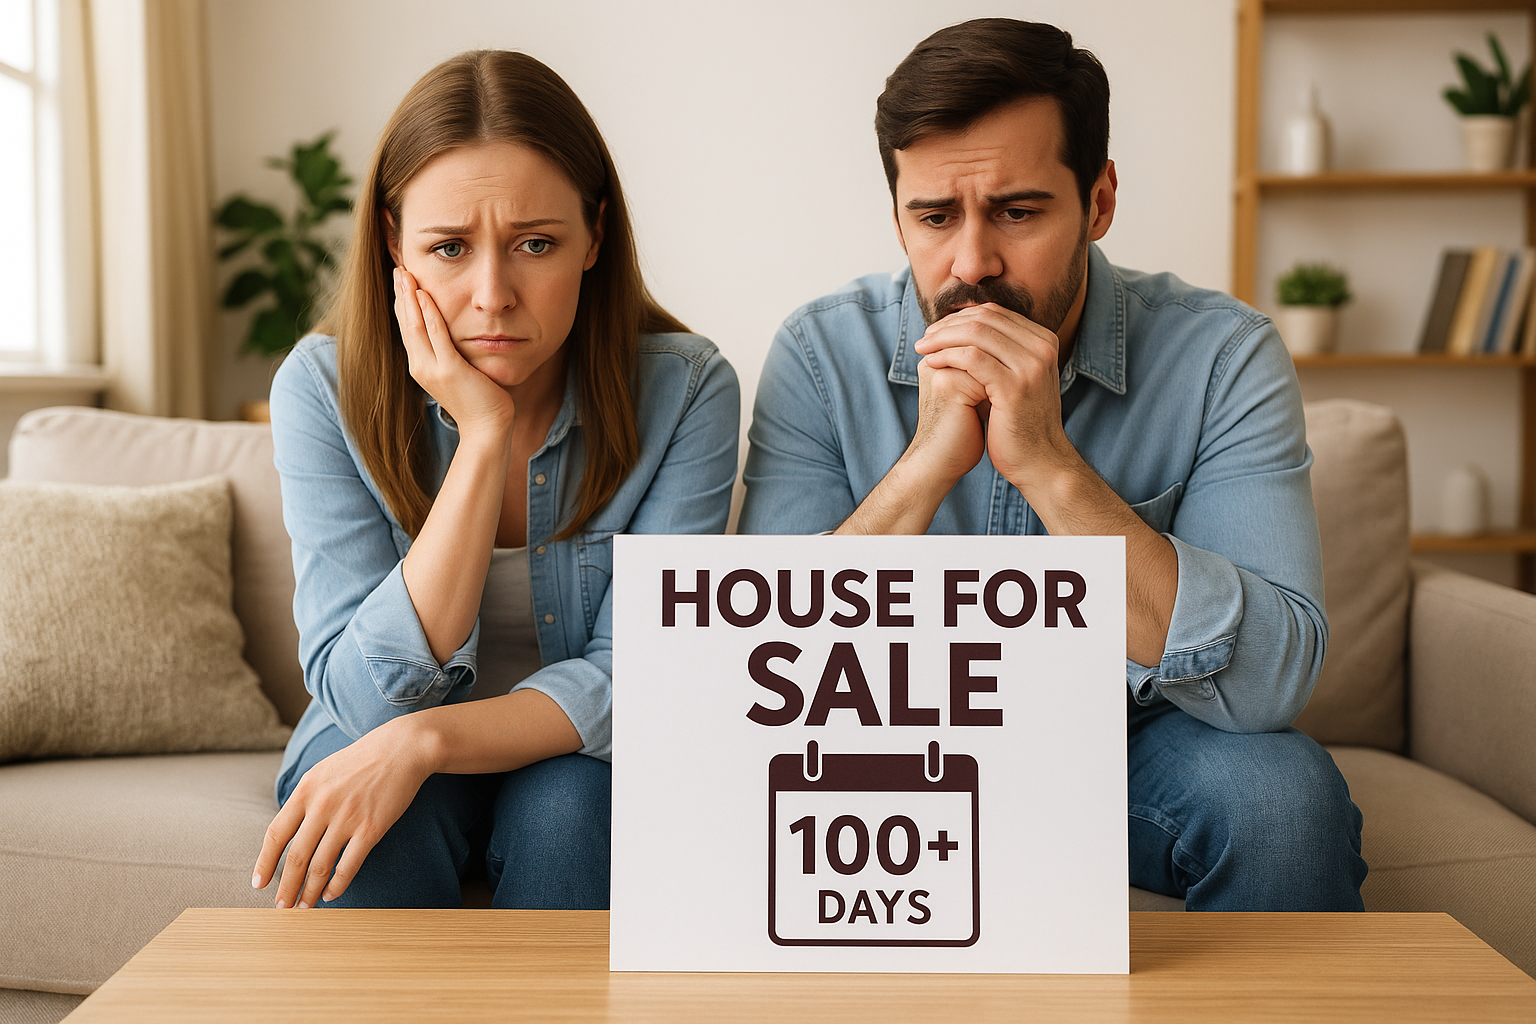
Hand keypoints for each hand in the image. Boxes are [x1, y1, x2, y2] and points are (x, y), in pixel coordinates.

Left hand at [251, 717, 434, 908]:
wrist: (402, 749)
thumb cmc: (362, 760)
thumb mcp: (322, 771)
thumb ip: (304, 798)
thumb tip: (288, 831)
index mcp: (305, 790)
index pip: (276, 835)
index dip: (265, 863)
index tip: (259, 884)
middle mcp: (322, 806)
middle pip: (295, 857)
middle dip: (286, 886)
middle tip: (282, 906)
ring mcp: (347, 818)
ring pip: (320, 866)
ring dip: (309, 891)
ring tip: (305, 906)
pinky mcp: (371, 829)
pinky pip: (348, 865)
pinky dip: (337, 885)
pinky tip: (331, 894)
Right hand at [394, 267, 515, 440]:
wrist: (487, 427)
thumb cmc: (479, 400)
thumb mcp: (459, 372)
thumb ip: (450, 353)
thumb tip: (451, 337)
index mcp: (421, 366)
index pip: (407, 328)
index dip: (402, 303)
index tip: (401, 280)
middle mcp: (420, 366)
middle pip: (405, 323)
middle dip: (400, 294)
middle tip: (398, 268)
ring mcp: (432, 369)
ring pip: (414, 326)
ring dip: (408, 297)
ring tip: (404, 273)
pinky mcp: (448, 370)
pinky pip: (436, 335)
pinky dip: (428, 313)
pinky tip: (423, 294)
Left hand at [914, 303, 1079, 498]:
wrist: (1038, 460)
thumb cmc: (1020, 422)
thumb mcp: (1018, 379)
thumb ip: (1002, 353)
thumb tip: (967, 328)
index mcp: (1044, 341)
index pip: (995, 314)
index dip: (960, 318)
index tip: (936, 331)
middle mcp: (1042, 348)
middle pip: (985, 319)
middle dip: (948, 326)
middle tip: (924, 339)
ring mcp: (1031, 366)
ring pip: (977, 334)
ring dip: (942, 339)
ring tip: (922, 349)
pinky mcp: (1015, 386)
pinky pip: (972, 358)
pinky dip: (947, 356)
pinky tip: (931, 364)